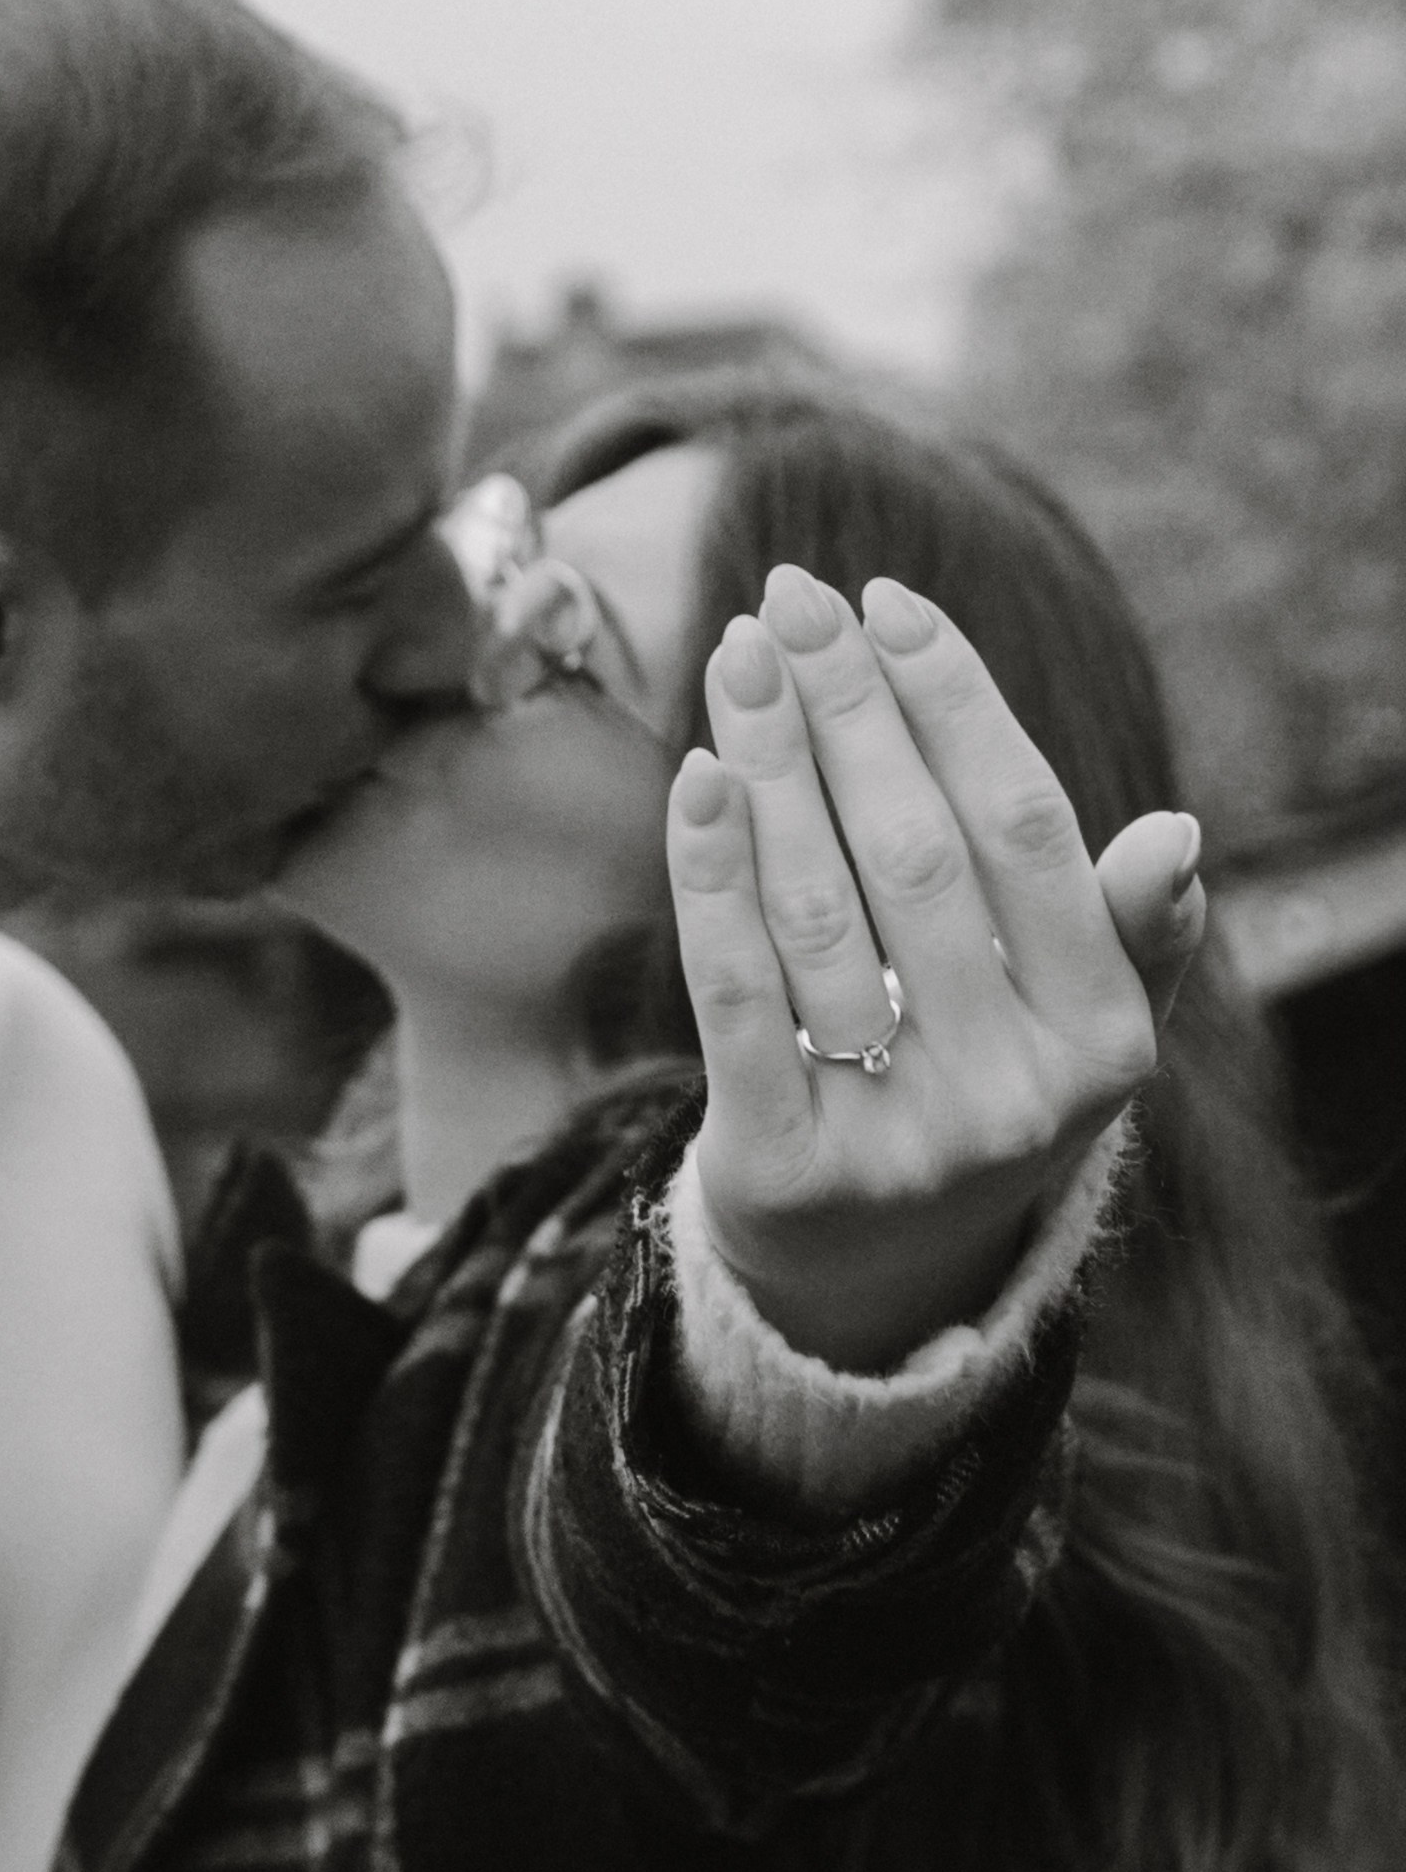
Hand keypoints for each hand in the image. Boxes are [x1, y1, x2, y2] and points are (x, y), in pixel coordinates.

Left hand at [669, 567, 1202, 1373]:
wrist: (866, 1272)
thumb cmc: (976, 1091)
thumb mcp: (1072, 1025)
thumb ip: (1123, 932)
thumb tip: (1176, 838)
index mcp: (1102, 1041)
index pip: (1025, 829)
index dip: (953, 704)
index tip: (887, 604)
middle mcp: (1011, 1099)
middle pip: (915, 856)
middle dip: (846, 710)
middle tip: (787, 599)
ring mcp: (896, 1144)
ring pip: (820, 913)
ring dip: (770, 765)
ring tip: (737, 659)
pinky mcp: (783, 1171)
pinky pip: (735, 996)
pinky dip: (711, 879)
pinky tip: (695, 779)